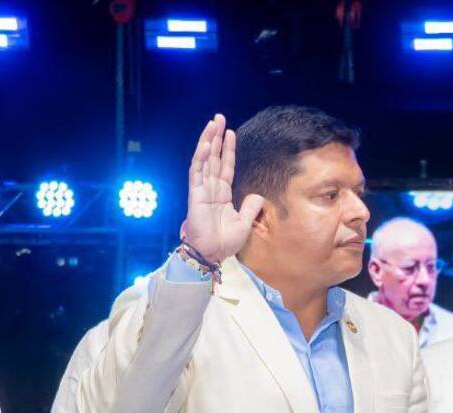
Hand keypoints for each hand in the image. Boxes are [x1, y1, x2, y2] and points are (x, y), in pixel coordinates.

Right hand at [182, 114, 264, 265]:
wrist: (211, 254)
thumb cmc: (225, 242)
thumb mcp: (244, 223)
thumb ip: (250, 207)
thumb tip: (258, 195)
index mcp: (221, 194)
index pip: (226, 166)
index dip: (229, 150)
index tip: (231, 133)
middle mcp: (211, 188)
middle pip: (214, 157)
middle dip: (216, 137)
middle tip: (219, 118)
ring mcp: (201, 190)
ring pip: (204, 159)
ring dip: (208, 140)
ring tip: (212, 123)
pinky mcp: (195, 194)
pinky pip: (197, 172)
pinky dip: (202, 157)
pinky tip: (207, 144)